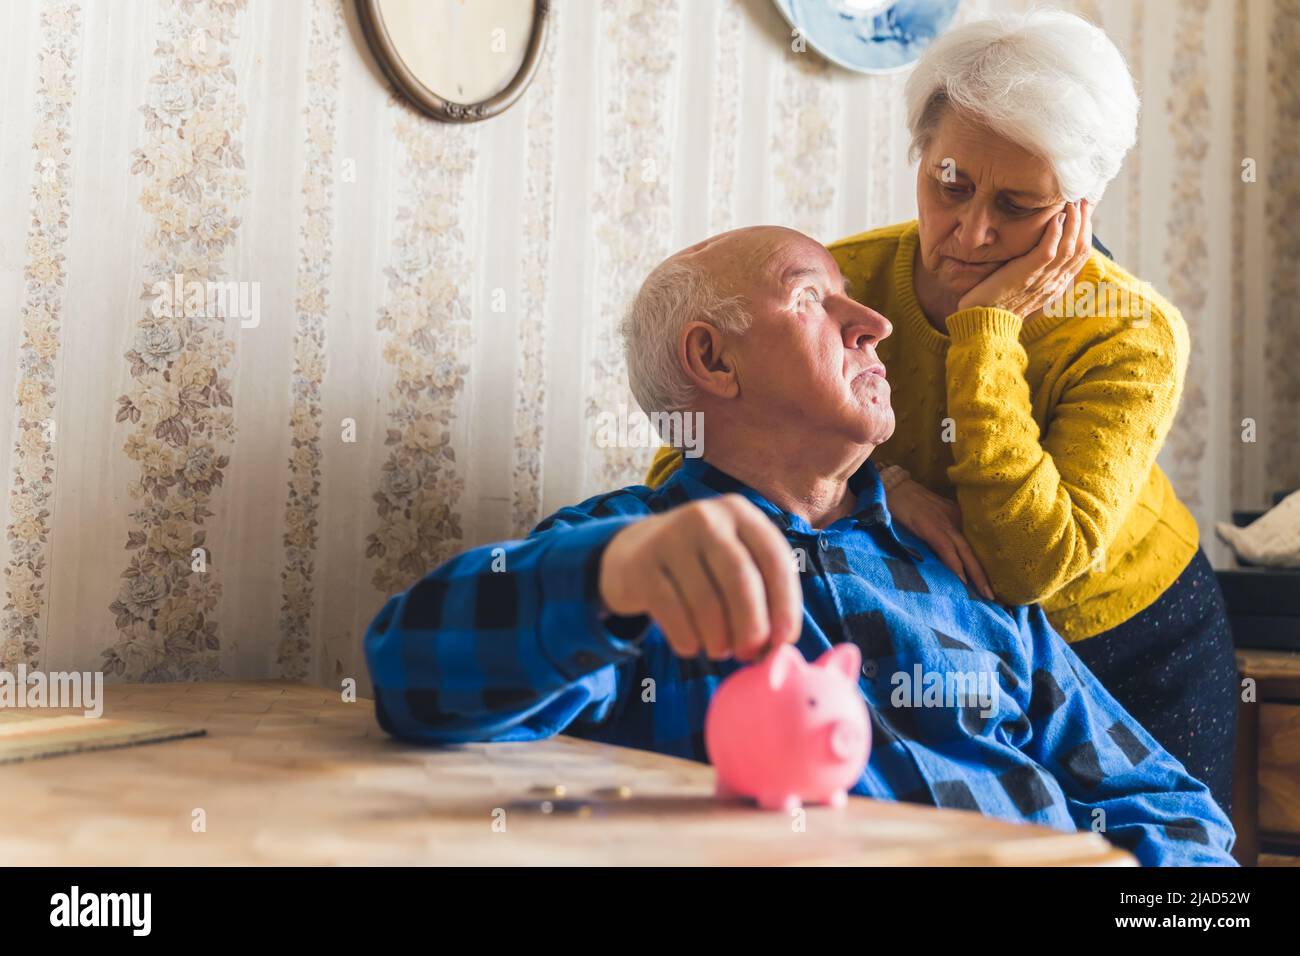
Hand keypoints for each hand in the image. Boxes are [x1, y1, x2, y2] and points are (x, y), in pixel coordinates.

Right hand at [599, 494, 802, 662]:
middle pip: (741, 580)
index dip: (785, 604)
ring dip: (719, 639)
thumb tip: (778, 645)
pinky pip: (673, 613)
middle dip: (751, 627)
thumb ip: (762, 591)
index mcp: (739, 513)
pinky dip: (688, 640)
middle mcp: (706, 518)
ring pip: (707, 602)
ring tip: (720, 649)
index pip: (774, 558)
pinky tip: (692, 646)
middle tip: (749, 654)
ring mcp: (671, 538)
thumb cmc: (700, 565)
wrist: (634, 552)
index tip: (784, 641)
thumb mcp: (734, 559)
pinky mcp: (642, 565)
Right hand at [885, 479, 993, 600]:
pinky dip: (954, 564)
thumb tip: (952, 551)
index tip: (996, 583)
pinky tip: (962, 579)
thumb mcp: (936, 513)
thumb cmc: (911, 501)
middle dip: (986, 575)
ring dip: (977, 574)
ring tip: (986, 593)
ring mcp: (944, 524)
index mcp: (959, 518)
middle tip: (996, 596)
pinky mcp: (930, 527)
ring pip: (966, 553)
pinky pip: (946, 549)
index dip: (986, 563)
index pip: (976, 544)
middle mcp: (956, 521)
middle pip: (975, 551)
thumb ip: (946, 527)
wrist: (895, 486)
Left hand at [956, 198, 1092, 318]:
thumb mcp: (1022, 285)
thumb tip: (1037, 251)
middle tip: (1084, 200)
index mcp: (1055, 286)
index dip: (1085, 232)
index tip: (1085, 212)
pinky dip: (1054, 234)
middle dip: (1084, 222)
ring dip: (1074, 223)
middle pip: (1080, 249)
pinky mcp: (1026, 277)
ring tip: (1073, 202)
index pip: (1079, 256)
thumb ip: (1033, 270)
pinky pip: (1048, 253)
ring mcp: (1042, 281)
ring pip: (1069, 249)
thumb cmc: (995, 304)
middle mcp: (1054, 283)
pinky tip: (1056, 217)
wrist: (981, 323)